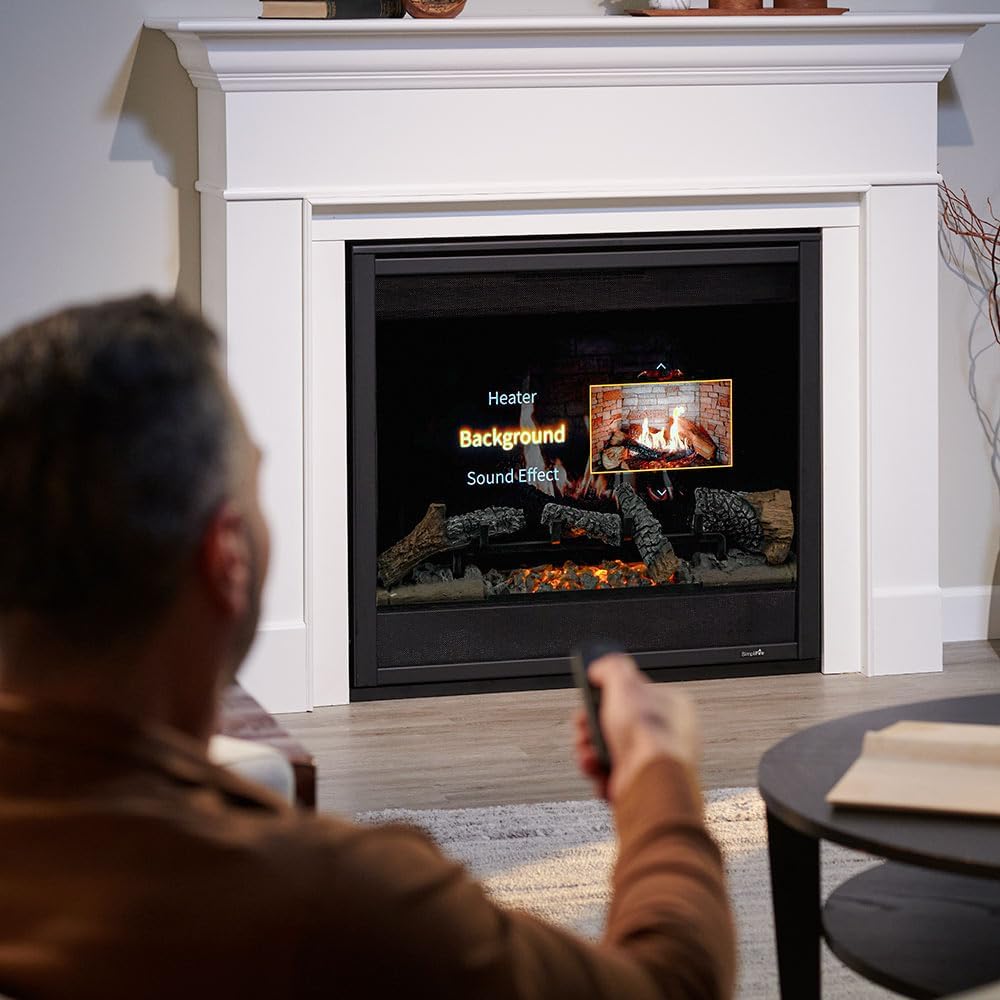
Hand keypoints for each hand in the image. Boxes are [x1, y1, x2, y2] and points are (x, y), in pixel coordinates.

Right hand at [573, 653, 699, 802]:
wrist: (651, 780)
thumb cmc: (650, 735)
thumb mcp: (626, 682)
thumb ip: (610, 667)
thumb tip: (599, 668)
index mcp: (670, 707)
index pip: (634, 695)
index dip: (607, 696)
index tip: (591, 698)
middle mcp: (665, 735)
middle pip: (615, 724)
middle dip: (591, 726)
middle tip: (584, 727)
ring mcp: (651, 762)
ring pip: (608, 751)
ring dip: (589, 749)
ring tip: (588, 751)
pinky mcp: (637, 785)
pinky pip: (608, 775)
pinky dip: (596, 772)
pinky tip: (595, 767)